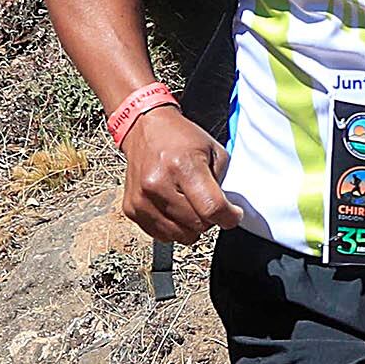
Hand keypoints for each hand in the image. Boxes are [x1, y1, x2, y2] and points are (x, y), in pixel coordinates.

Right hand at [120, 107, 241, 243]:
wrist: (145, 128)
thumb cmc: (180, 138)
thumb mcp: (214, 151)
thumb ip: (223, 183)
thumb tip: (227, 212)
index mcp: (182, 165)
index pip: (212, 208)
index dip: (229, 217)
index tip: (233, 213)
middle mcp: (157, 184)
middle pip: (197, 225)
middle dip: (210, 219)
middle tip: (207, 202)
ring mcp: (141, 199)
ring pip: (181, 236)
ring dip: (192, 225)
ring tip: (190, 203)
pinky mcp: (131, 209)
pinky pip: (162, 235)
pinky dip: (174, 227)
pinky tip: (175, 207)